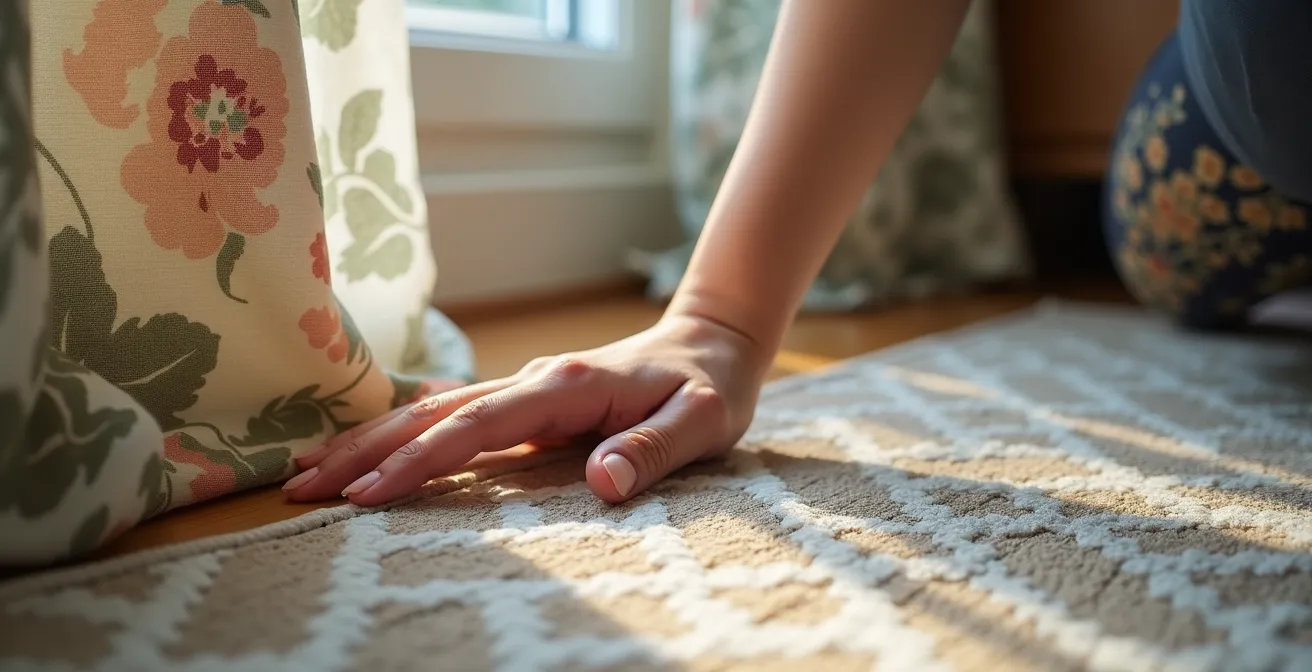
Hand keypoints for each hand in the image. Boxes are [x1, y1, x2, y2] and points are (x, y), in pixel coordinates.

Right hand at [282, 313, 770, 505]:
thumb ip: (654, 448)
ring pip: (431, 411)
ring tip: (308, 471)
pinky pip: (452, 417)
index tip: (367, 494)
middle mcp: (532, 382)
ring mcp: (524, 390)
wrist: (710, 342)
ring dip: (370, 440)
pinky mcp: (525, 402)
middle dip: (365, 450)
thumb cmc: (708, 387)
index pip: (476, 426)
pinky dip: (403, 432)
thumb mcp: (702, 421)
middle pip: (432, 415)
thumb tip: (599, 481)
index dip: (419, 460)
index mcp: (564, 387)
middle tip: (301, 487)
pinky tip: (365, 448)